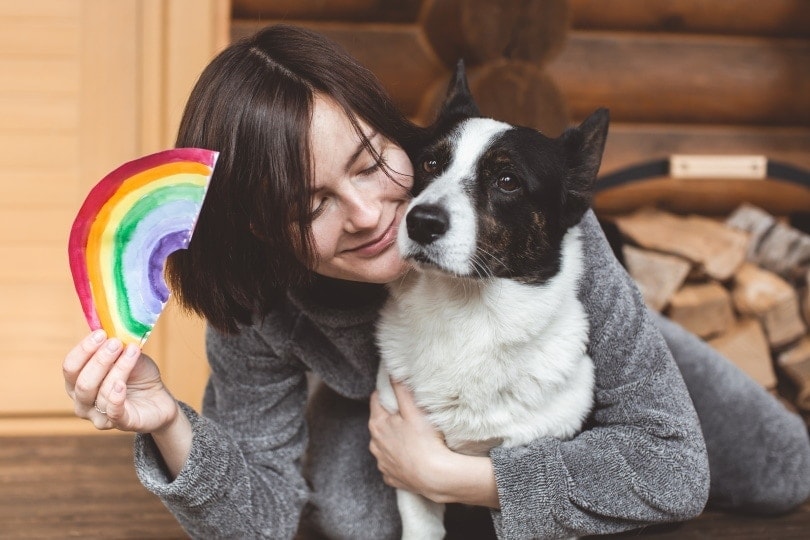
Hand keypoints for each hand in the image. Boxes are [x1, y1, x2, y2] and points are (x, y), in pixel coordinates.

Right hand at [63, 330, 178, 432]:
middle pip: (81, 382)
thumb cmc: (138, 376)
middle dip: (99, 360)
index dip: (83, 350)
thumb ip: (116, 347)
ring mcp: (99, 416)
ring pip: (101, 393)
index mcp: (77, 384)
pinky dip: (116, 397)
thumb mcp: (127, 357)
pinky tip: (121, 384)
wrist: (159, 398)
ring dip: (118, 369)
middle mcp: (82, 402)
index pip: (70, 367)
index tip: (101, 334)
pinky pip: (113, 412)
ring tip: (132, 352)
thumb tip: (111, 330)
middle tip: (116, 343)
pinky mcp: (121, 424)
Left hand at [368, 380, 451, 499]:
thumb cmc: (424, 441)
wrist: (435, 476)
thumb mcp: (413, 410)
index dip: (386, 394)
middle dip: (391, 418)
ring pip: (385, 445)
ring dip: (394, 440)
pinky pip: (392, 464)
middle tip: (409, 415)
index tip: (397, 392)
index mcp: (377, 425)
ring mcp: (382, 463)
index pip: (376, 400)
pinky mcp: (391, 477)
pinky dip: (399, 459)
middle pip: (380, 424)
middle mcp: (375, 444)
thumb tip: (392, 372)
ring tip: (413, 438)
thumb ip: (401, 389)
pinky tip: (412, 457)